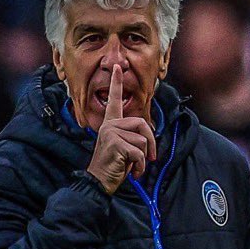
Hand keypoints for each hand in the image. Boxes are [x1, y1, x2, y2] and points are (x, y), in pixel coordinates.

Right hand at [87, 64, 156, 193]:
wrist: (98, 182)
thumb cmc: (113, 166)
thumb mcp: (124, 148)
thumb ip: (133, 138)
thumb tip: (148, 138)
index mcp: (111, 124)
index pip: (115, 100)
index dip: (117, 83)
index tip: (118, 67)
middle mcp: (109, 125)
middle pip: (143, 124)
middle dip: (151, 143)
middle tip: (149, 158)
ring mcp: (111, 133)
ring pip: (143, 140)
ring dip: (143, 158)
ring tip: (132, 166)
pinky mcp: (115, 143)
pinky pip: (139, 152)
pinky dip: (140, 166)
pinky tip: (131, 172)